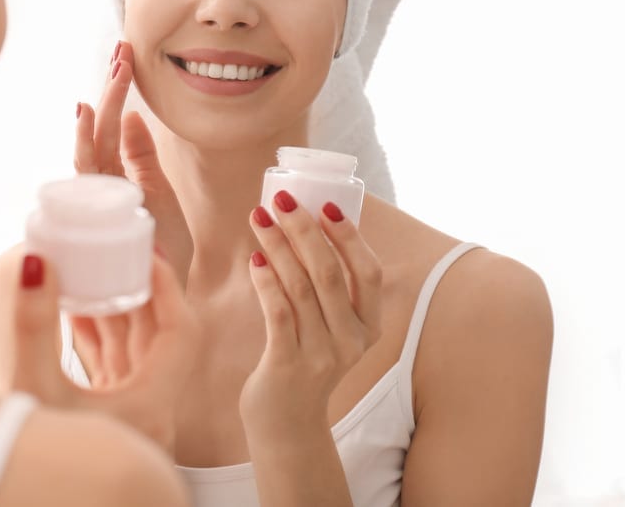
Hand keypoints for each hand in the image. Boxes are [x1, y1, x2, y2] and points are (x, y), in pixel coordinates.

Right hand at [10, 250, 197, 453]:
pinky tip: (73, 309)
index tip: (146, 253)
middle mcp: (148, 413)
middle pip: (158, 337)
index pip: (182, 332)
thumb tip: (36, 262)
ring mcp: (128, 418)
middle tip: (117, 249)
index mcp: (150, 407)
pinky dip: (96, 335)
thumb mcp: (31, 388)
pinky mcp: (104, 420)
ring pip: (133, 351)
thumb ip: (34, 324)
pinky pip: (111, 367)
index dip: (168, 287)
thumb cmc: (28, 461)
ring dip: (114, 310)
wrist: (11, 499)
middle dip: (137, 289)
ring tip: (92, 268)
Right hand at [74, 41, 192, 284]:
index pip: (111, 128)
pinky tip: (86, 119)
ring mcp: (96, 205)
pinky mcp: (95, 221)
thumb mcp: (160, 193)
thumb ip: (143, 157)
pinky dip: (84, 147)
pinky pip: (85, 180)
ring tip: (106, 78)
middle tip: (121, 53)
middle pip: (98, 132)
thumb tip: (133, 114)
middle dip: (109, 92)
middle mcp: (100, 188)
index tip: (126, 56)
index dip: (117, 92)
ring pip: (88, 151)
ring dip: (96, 114)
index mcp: (116, 178)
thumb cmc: (162, 252)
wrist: (165, 300)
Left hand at [239, 194, 382, 444]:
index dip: (350, 237)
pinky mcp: (288, 365)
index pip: (368, 273)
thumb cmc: (306, 360)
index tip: (326, 205)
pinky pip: (278, 312)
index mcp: (369, 327)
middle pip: (329, 273)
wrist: (288, 424)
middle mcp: (351, 341)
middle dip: (303, 230)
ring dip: (278, 246)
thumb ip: (329, 289)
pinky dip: (266, 281)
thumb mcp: (332, 328)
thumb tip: (309, 226)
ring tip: (259, 219)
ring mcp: (321, 355)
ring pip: (300, 287)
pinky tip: (255, 260)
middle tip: (281, 201)